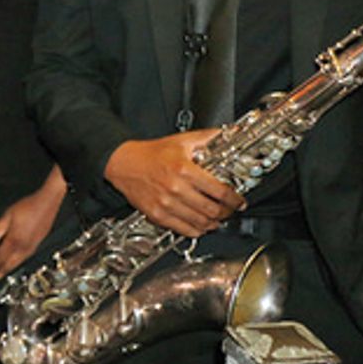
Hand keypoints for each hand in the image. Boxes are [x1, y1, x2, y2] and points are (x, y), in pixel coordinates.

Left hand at [0, 169, 66, 289]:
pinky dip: (15, 267)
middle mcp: (23, 247)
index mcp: (14, 240)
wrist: (48, 203)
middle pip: (7, 267)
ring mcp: (31, 248)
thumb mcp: (8, 215)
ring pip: (16, 265)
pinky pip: (23, 260)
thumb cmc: (28, 206)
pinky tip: (11, 267)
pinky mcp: (36, 245)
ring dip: (6, 273)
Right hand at [104, 131, 243, 236]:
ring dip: (214, 224)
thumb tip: (227, 133)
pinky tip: (200, 226)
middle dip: (227, 212)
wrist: (124, 163)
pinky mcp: (157, 215)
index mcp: (184, 170)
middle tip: (230, 210)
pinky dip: (197, 231)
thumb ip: (207, 138)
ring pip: (200, 222)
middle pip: (212, 210)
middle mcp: (176, 188)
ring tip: (217, 219)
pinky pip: (183, 230)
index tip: (238, 201)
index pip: (219, 191)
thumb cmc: (151, 153)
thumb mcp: (181, 140)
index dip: (234, 199)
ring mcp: (166, 204)